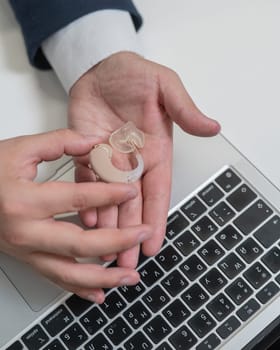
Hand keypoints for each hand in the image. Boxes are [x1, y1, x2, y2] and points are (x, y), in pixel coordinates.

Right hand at [0, 129, 151, 302]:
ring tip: (131, 277)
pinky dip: (80, 289)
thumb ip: (58, 142)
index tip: (131, 189)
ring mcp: (26, 251)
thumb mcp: (20, 150)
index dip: (109, 193)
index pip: (78, 198)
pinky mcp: (27, 259)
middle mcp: (26, 232)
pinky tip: (99, 294)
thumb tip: (92, 141)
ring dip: (104, 277)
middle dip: (118, 240)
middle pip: (80, 243)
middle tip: (143, 234)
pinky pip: (55, 279)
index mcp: (25, 201)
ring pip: (69, 273)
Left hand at [69, 52, 219, 267]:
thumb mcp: (165, 88)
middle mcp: (132, 163)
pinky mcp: (86, 155)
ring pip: (108, 200)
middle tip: (126, 262)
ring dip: (107, 225)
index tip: (153, 244)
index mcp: (155, 152)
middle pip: (132, 204)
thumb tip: (212, 126)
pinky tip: (85, 220)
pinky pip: (86, 183)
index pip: (157, 192)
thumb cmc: (136, 76)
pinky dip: (86, 201)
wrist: (102, 68)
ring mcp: (109, 161)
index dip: (155, 218)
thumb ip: (184, 109)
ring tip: (103, 252)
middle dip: (130, 233)